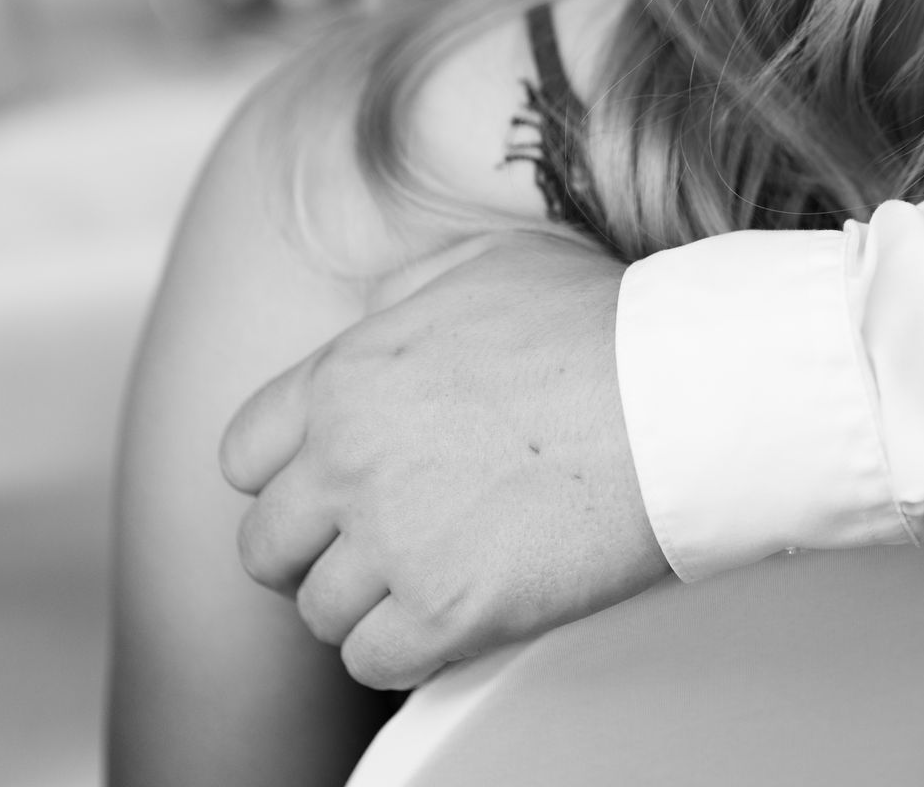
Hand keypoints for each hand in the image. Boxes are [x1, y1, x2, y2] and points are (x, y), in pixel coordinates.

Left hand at [219, 234, 671, 688]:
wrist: (679, 393)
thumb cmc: (603, 321)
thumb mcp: (490, 261)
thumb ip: (409, 289)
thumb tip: (377, 313)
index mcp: (345, 377)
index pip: (244, 455)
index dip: (284, 480)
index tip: (329, 494)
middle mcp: (347, 460)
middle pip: (264, 546)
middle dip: (311, 554)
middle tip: (370, 554)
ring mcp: (393, 540)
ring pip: (318, 613)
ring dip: (366, 608)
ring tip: (424, 590)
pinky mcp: (447, 610)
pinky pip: (375, 662)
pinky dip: (405, 654)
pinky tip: (450, 626)